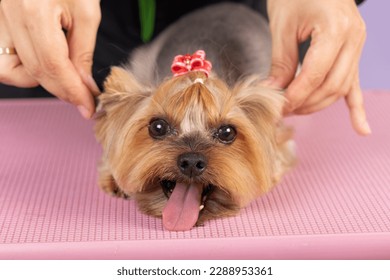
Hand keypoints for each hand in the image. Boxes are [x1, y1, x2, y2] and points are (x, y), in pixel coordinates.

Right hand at [0, 0, 100, 118]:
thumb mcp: (85, 11)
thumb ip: (83, 51)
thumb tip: (83, 85)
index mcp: (33, 10)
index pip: (53, 67)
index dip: (72, 92)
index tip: (88, 107)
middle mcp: (7, 14)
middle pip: (34, 72)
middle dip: (62, 89)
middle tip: (82, 96)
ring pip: (10, 70)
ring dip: (39, 79)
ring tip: (62, 70)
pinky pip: (0, 57)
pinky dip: (20, 67)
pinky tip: (40, 61)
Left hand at [266, 0, 369, 134]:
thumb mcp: (282, 27)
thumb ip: (280, 63)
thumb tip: (272, 93)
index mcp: (335, 28)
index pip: (314, 75)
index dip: (295, 95)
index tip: (277, 107)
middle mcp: (353, 38)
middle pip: (331, 85)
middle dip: (305, 103)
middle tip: (281, 110)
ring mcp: (357, 45)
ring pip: (341, 87)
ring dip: (318, 104)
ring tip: (296, 111)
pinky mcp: (354, 51)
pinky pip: (355, 84)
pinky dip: (356, 107)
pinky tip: (362, 129)